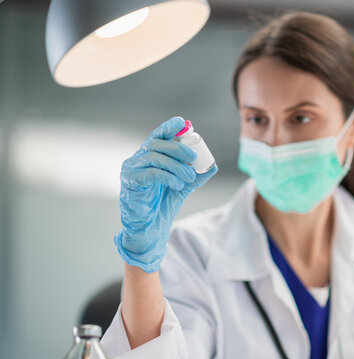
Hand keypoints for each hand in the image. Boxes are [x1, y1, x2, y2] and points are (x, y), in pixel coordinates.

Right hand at [114, 116, 217, 271]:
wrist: (150, 228)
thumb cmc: (162, 204)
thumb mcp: (183, 186)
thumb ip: (196, 176)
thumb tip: (212, 166)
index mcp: (150, 156)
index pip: (158, 135)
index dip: (169, 127)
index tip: (183, 124)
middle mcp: (138, 159)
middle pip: (157, 143)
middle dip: (178, 148)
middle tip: (193, 158)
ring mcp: (132, 169)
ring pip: (155, 157)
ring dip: (176, 166)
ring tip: (188, 178)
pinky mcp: (130, 182)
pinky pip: (150, 173)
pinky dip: (167, 177)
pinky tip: (177, 185)